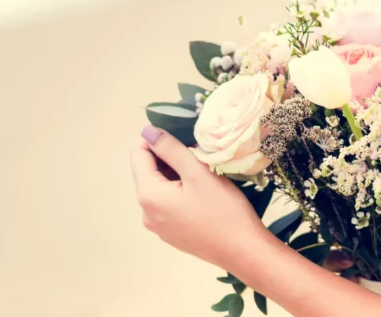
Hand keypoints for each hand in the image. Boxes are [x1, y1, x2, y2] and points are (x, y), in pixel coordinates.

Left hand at [130, 126, 266, 269]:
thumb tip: (147, 131)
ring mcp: (158, 226)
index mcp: (148, 195)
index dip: (158, 139)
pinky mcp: (171, 234)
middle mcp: (146, 213)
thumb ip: (171, 149)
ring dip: (175, 173)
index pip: (138, 155)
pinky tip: (202, 192)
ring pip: (159, 187)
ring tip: (202, 170)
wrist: (242, 250)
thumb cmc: (222, 210)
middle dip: (168, 157)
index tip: (184, 136)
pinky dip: (180, 191)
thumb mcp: (198, 173)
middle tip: (197, 152)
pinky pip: (168, 203)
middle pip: (148, 172)